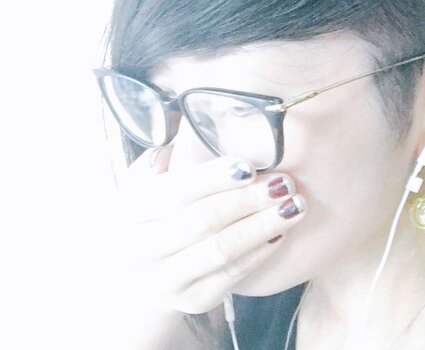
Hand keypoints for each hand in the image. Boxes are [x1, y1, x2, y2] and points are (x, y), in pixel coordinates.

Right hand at [117, 145, 304, 316]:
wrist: (131, 280)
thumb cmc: (150, 215)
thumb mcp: (142, 184)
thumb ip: (163, 158)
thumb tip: (191, 122)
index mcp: (129, 211)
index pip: (174, 191)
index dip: (212, 177)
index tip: (249, 165)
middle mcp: (140, 249)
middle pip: (202, 221)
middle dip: (248, 200)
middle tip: (285, 183)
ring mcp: (164, 281)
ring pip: (220, 251)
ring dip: (262, 226)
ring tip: (295, 205)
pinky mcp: (190, 302)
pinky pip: (231, 277)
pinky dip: (259, 253)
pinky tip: (282, 231)